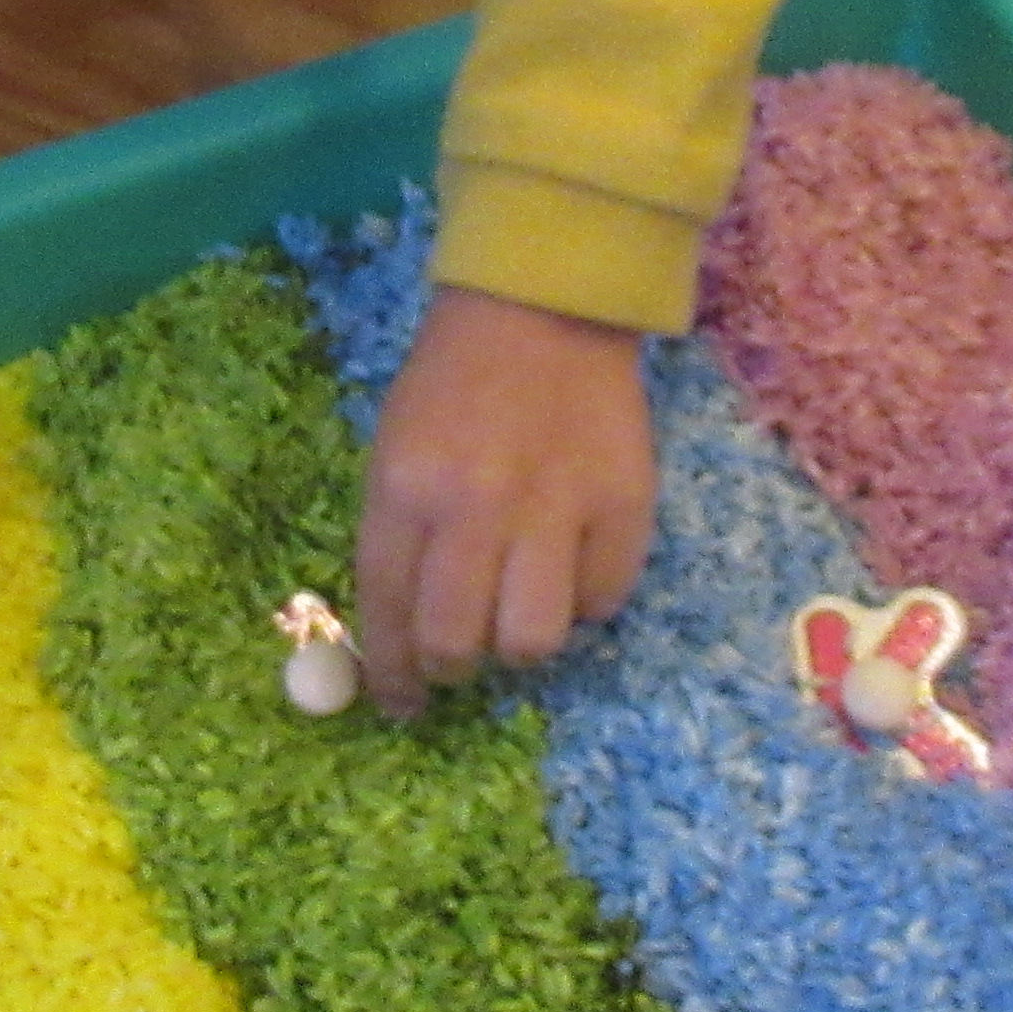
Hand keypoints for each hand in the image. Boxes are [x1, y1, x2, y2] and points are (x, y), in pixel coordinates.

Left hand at [353, 284, 656, 714]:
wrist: (542, 308)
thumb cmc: (453, 385)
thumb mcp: (395, 451)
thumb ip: (396, 540)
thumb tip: (399, 640)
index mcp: (405, 488)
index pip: (389, 612)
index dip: (393, 675)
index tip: (402, 703)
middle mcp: (476, 506)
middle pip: (457, 642)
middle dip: (452, 669)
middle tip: (460, 660)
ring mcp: (555, 507)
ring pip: (532, 638)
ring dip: (519, 643)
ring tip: (518, 614)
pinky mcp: (624, 505)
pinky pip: (603, 600)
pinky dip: (585, 599)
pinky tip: (572, 565)